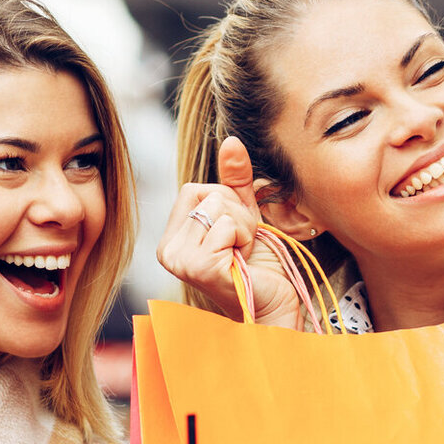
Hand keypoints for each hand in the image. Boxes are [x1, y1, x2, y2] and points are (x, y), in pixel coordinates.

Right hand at [158, 137, 305, 327]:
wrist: (275, 302)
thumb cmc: (259, 265)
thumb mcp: (245, 215)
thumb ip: (236, 179)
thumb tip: (231, 141)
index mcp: (172, 239)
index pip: (193, 189)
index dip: (224, 202)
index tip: (235, 232)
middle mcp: (168, 251)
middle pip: (205, 194)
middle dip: (236, 213)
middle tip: (242, 245)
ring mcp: (180, 261)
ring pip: (217, 207)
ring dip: (243, 227)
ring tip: (242, 253)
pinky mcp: (200, 267)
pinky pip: (227, 225)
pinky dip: (245, 238)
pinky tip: (242, 260)